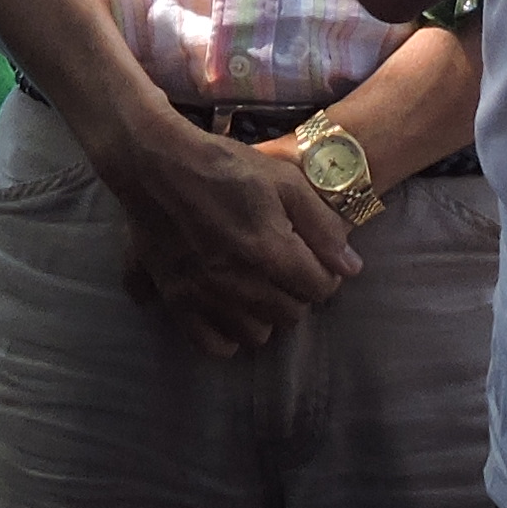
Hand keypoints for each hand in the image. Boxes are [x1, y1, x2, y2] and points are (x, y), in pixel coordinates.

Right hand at [103, 118, 361, 358]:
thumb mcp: (284, 179)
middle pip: (291, 314)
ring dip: (265, 315)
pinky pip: (213, 344)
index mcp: (270, 250)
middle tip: (286, 270)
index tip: (314, 261)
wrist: (155, 164)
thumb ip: (322, 225)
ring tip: (258, 288)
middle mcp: (240, 282)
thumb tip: (351, 268)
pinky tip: (229, 310)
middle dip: (297, 293)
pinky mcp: (177, 300)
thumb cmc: (224, 165)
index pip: (320, 289)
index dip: (325, 275)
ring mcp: (206, 295)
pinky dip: (227, 334)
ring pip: (257, 334)